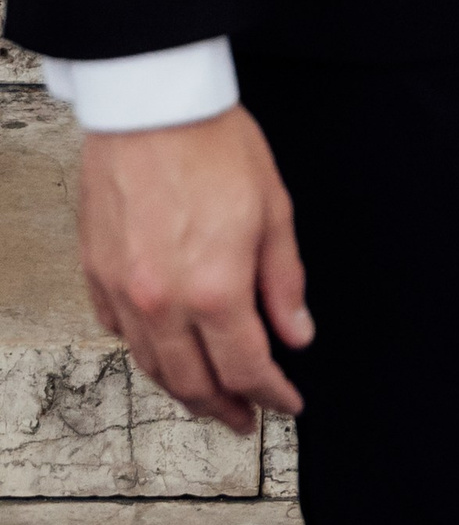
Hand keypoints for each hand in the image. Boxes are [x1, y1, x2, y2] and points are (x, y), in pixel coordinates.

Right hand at [78, 105, 312, 435]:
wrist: (152, 104)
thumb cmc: (216, 146)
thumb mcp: (274, 210)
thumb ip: (284, 282)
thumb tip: (296, 334)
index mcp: (215, 290)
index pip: (247, 368)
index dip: (272, 394)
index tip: (288, 404)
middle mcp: (162, 303)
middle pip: (194, 382)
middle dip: (225, 408)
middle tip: (247, 420)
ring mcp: (123, 291)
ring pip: (152, 365)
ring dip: (183, 390)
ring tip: (208, 398)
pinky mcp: (95, 273)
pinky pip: (118, 331)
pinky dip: (145, 351)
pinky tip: (163, 351)